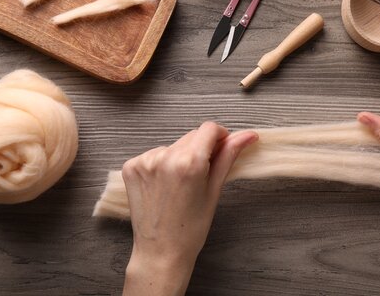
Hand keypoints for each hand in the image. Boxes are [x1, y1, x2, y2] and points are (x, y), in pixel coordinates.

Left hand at [122, 122, 257, 295]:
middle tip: (203, 175)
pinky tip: (165, 185)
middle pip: (192, 136)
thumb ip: (229, 156)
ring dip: (181, 156)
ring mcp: (145, 161)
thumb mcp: (215, 189)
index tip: (222, 148)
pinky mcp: (131, 167)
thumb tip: (247, 135)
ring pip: (173, 145)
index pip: (209, 129)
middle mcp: (165, 157)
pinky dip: (162, 164)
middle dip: (201, 149)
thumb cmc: (191, 227)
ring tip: (182, 184)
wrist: (161, 251)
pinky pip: (155, 154)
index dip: (220, 136)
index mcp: (190, 162)